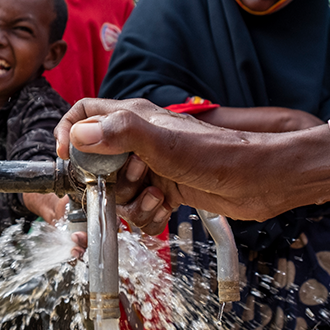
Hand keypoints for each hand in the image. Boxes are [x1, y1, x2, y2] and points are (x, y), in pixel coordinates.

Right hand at [55, 99, 329, 227]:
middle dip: (105, 182)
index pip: (84, 114)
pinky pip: (138, 209)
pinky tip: (166, 208)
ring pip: (117, 191)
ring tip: (155, 197)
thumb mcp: (163, 142)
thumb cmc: (218, 154)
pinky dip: (147, 214)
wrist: (259, 180)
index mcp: (134, 119)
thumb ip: (120, 133)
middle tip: (129, 183)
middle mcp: (140, 141)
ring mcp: (153, 166)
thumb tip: (80, 137)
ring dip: (129, 203)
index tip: (69, 160)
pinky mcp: (166, 189)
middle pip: (96, 163)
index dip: (69, 134)